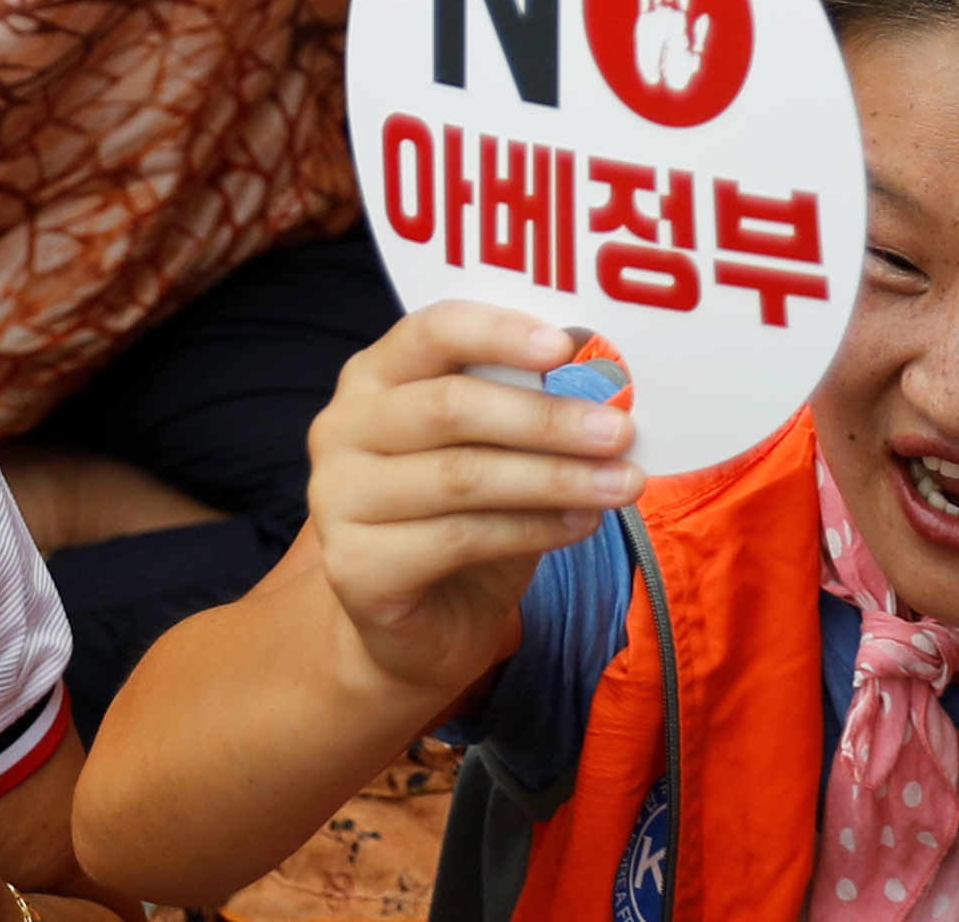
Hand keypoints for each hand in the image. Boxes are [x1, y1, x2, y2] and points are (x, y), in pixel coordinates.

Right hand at [291, 302, 641, 701]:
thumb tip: (604, 384)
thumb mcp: (496, 452)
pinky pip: (459, 538)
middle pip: (449, 407)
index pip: (431, 331)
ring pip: (461, 476)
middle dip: (545, 418)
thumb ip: (527, 411)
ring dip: (554, 478)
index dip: (498, 333)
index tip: (567, 347)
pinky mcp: (355, 567)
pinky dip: (533, 530)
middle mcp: (343, 427)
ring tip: (620, 484)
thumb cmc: (464, 520)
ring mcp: (338, 499)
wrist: (418, 626)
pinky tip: (580, 525)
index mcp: (374, 376)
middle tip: (618, 431)